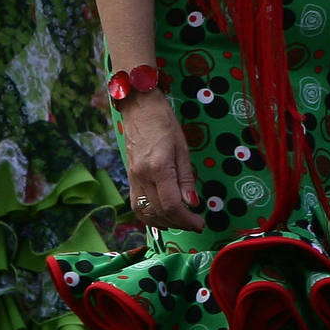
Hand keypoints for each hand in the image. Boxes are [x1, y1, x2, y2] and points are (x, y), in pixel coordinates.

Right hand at [119, 90, 202, 231]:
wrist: (138, 106)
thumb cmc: (163, 121)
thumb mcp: (182, 147)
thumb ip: (186, 178)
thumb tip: (192, 203)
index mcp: (158, 167)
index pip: (172, 205)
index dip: (187, 220)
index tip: (200, 223)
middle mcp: (142, 176)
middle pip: (160, 212)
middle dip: (180, 223)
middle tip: (195, 223)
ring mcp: (133, 178)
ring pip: (145, 213)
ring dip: (164, 223)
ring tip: (180, 222)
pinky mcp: (129, 177)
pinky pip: (136, 205)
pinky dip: (149, 216)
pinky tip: (161, 217)